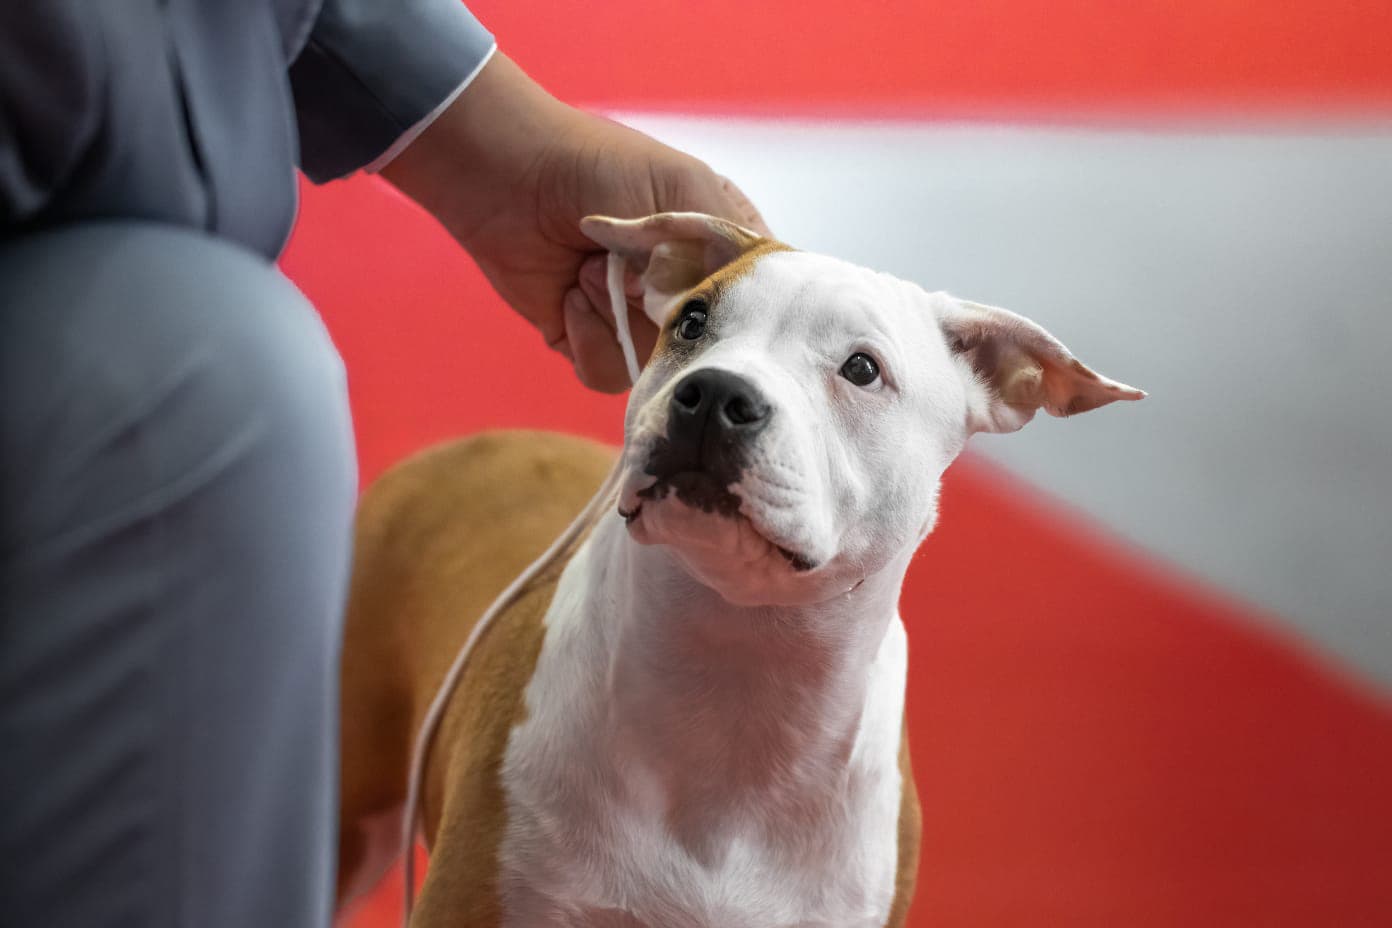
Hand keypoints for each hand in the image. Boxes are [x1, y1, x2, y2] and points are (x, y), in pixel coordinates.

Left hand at [383, 53, 767, 391]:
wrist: (506, 174)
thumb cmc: (598, 166)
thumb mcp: (684, 190)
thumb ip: (730, 246)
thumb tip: (744, 308)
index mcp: (717, 252)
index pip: (755, 309)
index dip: (736, 314)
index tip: (705, 293)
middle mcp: (682, 293)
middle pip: (706, 350)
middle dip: (664, 314)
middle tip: (632, 274)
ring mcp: (636, 322)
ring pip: (656, 369)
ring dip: (617, 320)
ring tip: (589, 271)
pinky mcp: (588, 340)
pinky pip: (607, 375)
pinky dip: (586, 338)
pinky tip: (569, 295)